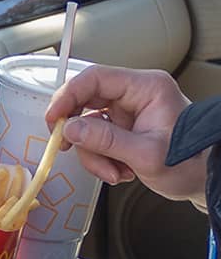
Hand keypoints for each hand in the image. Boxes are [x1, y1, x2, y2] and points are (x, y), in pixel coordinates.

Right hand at [46, 65, 206, 205]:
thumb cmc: (188, 163)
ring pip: (87, 127)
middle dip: (77, 132)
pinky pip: (95, 140)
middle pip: (85, 102)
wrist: (204, 179)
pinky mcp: (121, 130)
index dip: (68, 96)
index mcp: (146, 88)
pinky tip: (119, 171)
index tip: (53, 120)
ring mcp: (126, 113)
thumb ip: (106, 141)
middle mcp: (134, 95)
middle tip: (66, 148)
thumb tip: (70, 130)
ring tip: (114, 172)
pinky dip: (99, 160)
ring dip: (93, 154)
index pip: (95, 79)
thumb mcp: (146, 155)